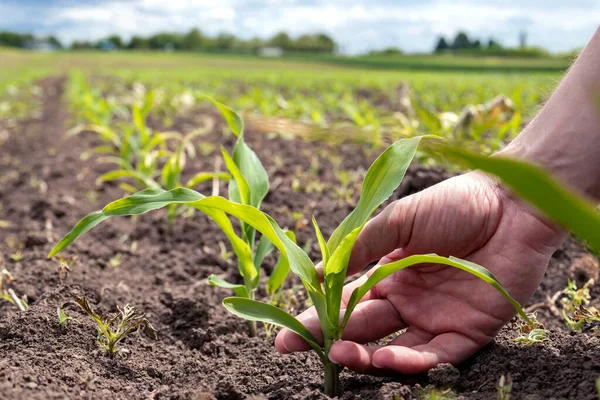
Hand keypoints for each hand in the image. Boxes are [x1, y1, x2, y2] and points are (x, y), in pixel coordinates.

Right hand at [275, 171, 564, 373]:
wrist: (511, 205)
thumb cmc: (454, 204)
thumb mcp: (399, 219)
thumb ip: (361, 246)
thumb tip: (319, 273)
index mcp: (388, 273)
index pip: (345, 301)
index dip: (316, 317)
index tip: (287, 335)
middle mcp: (408, 300)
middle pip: (364, 329)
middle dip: (331, 341)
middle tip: (301, 349)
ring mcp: (436, 318)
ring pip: (395, 349)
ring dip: (366, 357)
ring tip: (341, 356)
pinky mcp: (468, 331)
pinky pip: (436, 356)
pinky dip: (411, 362)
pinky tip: (386, 360)